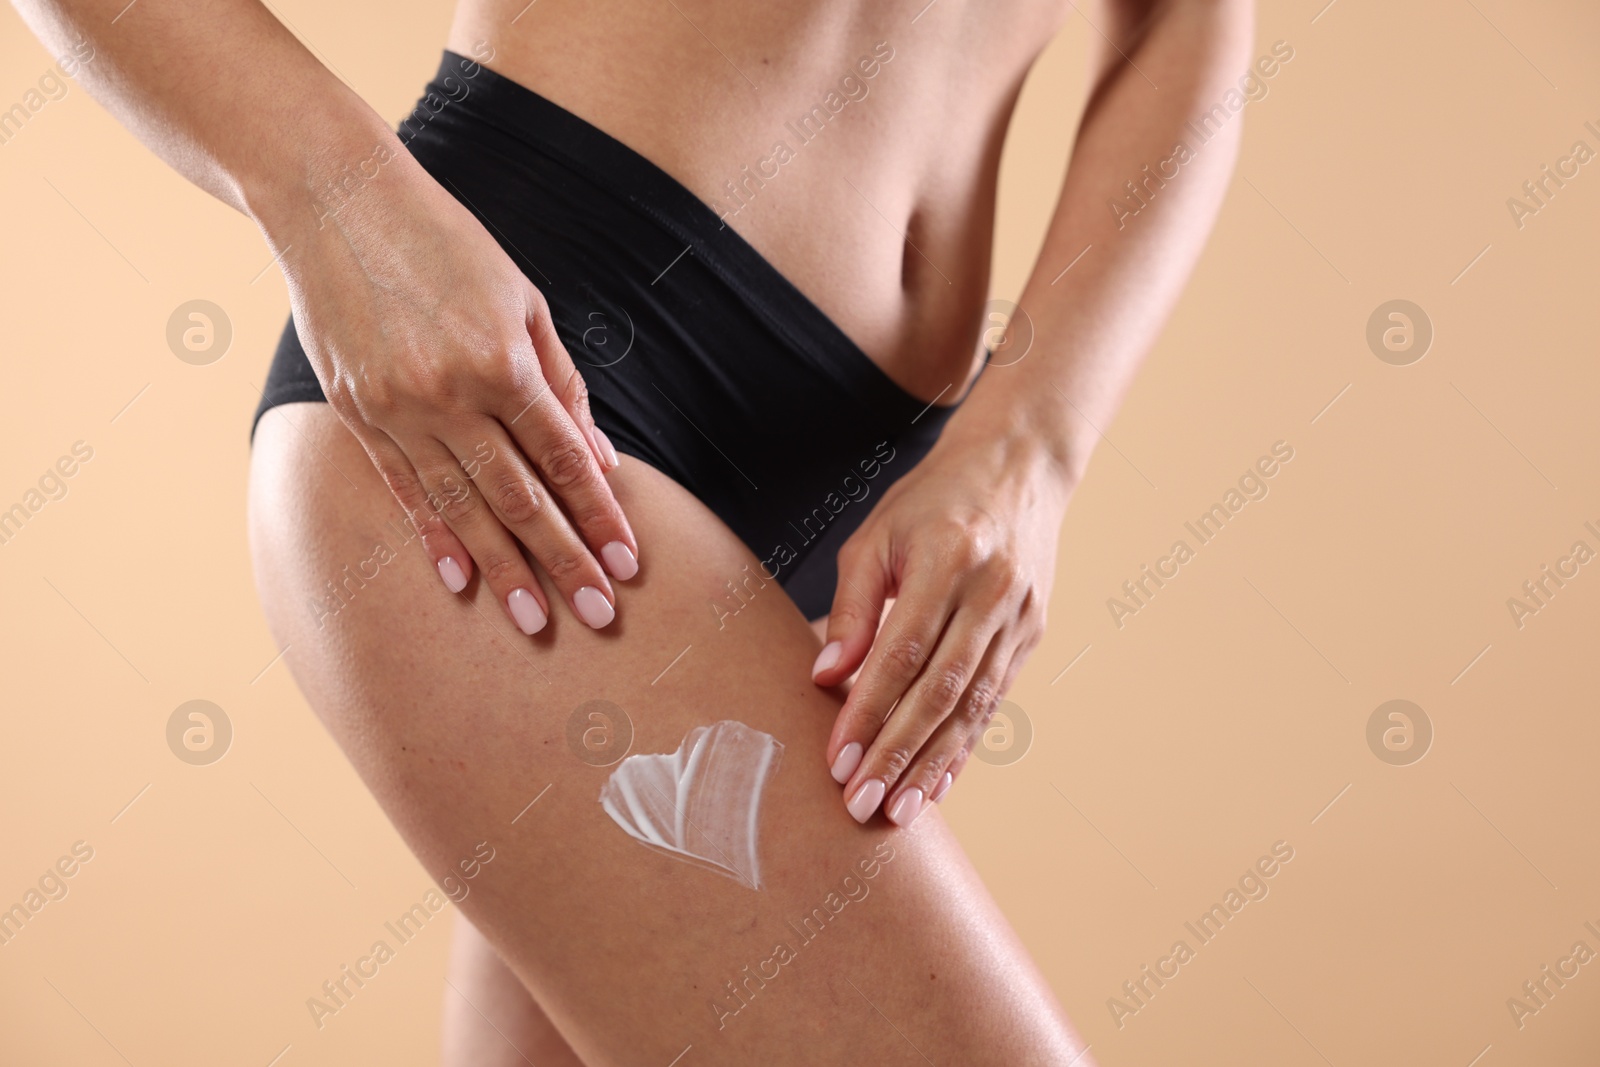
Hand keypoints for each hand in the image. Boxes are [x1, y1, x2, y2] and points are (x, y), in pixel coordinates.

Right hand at [274, 153, 637, 633]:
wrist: (336, 202)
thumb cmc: (447, 246)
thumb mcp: (524, 300)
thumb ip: (563, 384)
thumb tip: (600, 460)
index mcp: (502, 361)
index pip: (563, 459)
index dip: (599, 515)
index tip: (628, 562)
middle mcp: (449, 394)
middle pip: (518, 497)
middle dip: (564, 560)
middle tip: (599, 614)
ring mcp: (396, 409)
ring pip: (461, 507)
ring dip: (503, 569)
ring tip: (536, 621)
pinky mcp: (354, 413)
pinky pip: (401, 490)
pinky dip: (434, 536)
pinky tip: (460, 580)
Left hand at [812, 425, 1071, 824]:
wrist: (1018, 467)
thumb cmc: (933, 500)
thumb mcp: (877, 535)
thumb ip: (852, 608)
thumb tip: (826, 679)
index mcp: (950, 559)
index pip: (903, 652)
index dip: (869, 711)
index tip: (838, 759)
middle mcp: (993, 593)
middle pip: (942, 690)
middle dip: (899, 754)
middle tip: (861, 804)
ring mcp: (1021, 617)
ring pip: (974, 706)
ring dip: (933, 764)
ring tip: (897, 810)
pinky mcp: (1032, 635)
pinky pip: (994, 701)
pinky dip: (964, 746)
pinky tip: (937, 783)